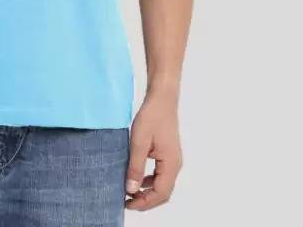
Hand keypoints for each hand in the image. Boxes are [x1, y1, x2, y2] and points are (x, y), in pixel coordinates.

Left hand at [124, 92, 182, 210]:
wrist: (161, 98)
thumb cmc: (151, 117)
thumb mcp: (139, 142)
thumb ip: (135, 167)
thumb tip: (131, 190)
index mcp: (171, 164)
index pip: (161, 193)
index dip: (144, 202)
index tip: (127, 203)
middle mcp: (175, 165)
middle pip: (163, 192)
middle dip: (146, 200)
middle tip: (127, 201)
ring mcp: (172, 159)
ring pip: (162, 184)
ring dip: (147, 191)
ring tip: (130, 191)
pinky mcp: (167, 153)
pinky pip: (160, 174)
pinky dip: (149, 180)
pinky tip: (137, 177)